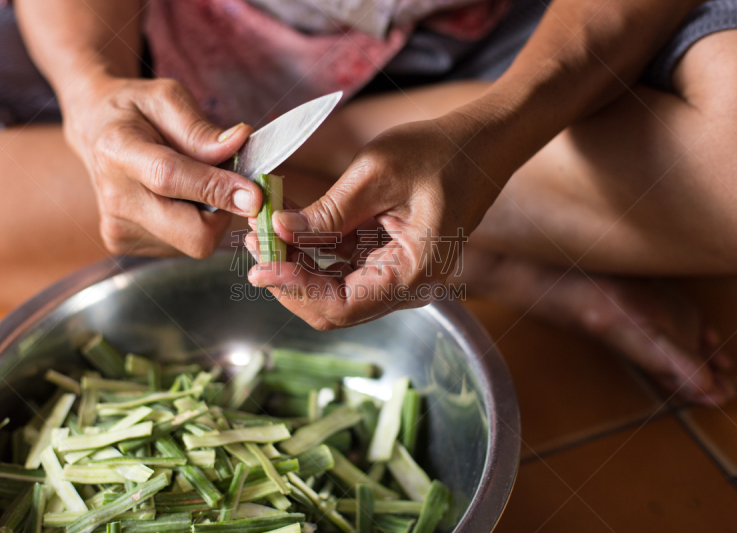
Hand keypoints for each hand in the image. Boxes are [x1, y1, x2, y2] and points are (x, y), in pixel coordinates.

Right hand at [63, 76, 261, 256]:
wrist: (94, 130)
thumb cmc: (135, 110)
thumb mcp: (166, 98)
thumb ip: (200, 128)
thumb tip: (239, 143)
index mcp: (117, 150)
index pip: (172, 178)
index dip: (218, 189)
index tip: (254, 195)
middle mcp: (114, 197)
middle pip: (191, 233)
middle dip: (224, 213)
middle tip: (230, 185)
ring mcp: (117, 228)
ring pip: (193, 242)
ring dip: (208, 217)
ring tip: (192, 185)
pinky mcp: (123, 245)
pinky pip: (181, 246)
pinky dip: (191, 224)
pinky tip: (176, 200)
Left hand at [246, 115, 500, 329]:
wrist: (481, 145)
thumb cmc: (440, 152)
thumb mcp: (377, 174)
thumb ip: (328, 211)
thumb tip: (280, 231)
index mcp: (413, 272)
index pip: (342, 305)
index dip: (295, 290)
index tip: (260, 265)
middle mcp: (408, 286)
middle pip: (334, 307)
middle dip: (290, 280)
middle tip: (255, 244)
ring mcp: (399, 276)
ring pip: (335, 290)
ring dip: (297, 265)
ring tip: (265, 230)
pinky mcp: (391, 261)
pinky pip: (346, 270)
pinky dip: (315, 253)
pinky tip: (291, 225)